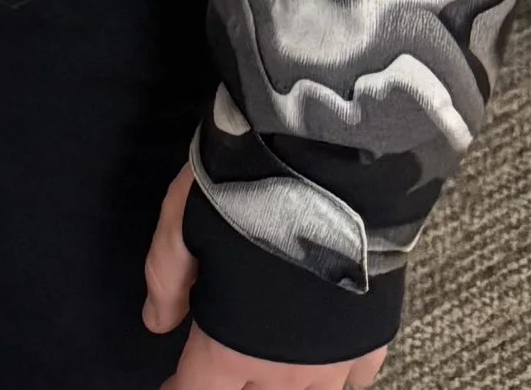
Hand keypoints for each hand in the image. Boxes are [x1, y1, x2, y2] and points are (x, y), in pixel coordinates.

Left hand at [145, 169, 388, 389]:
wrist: (330, 164)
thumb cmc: (243, 194)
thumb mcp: (179, 222)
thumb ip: (165, 279)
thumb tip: (156, 323)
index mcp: (230, 348)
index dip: (180, 387)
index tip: (176, 380)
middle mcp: (284, 370)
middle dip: (235, 383)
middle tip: (226, 359)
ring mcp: (335, 358)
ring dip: (285, 382)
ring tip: (274, 360)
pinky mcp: (374, 335)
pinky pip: (356, 375)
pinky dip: (338, 368)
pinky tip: (325, 347)